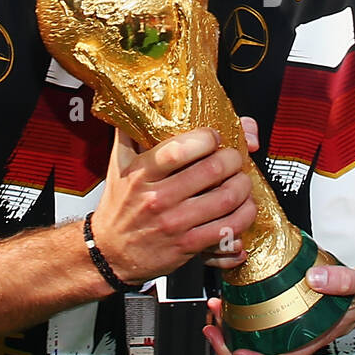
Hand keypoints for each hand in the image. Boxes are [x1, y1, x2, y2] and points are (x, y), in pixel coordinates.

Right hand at [92, 127, 255, 286]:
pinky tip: (244, 207)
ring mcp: (175, 223)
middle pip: (212, 170)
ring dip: (243, 185)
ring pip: (226, 198)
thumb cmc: (118, 207)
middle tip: (234, 157)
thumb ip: (131, 132)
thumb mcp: (118, 166)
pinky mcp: (188, 245)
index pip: (180, 149)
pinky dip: (244, 215)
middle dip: (233, 158)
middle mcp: (159, 198)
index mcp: (142, 174)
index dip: (208, 138)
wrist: (110, 252)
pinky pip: (228, 228)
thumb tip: (140, 101)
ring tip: (242, 180)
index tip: (214, 136)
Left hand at [203, 256, 354, 354]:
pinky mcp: (300, 305)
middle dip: (234, 342)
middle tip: (213, 326)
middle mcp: (307, 331)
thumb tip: (316, 279)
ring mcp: (302, 321)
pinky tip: (241, 292)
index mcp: (320, 333)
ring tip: (218, 307)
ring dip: (238, 324)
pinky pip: (271, 314)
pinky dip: (251, 307)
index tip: (237, 350)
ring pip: (264, 333)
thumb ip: (343, 280)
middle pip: (265, 350)